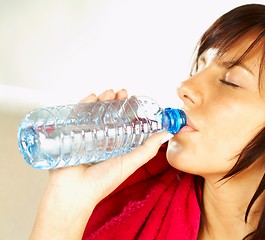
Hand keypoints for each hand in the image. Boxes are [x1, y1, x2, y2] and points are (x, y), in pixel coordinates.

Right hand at [30, 89, 172, 239]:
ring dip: (101, 100)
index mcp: (115, 146)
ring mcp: (84, 136)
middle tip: (121, 93)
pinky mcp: (69, 135)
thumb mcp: (130, 163)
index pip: (123, 122)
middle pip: (108, 115)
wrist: (73, 192)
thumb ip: (148, 149)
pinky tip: (91, 97)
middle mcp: (100, 140)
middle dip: (115, 101)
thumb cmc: (102, 182)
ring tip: (108, 93)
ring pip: (94, 113)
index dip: (128, 110)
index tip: (133, 98)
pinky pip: (76, 116)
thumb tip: (167, 134)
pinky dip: (83, 104)